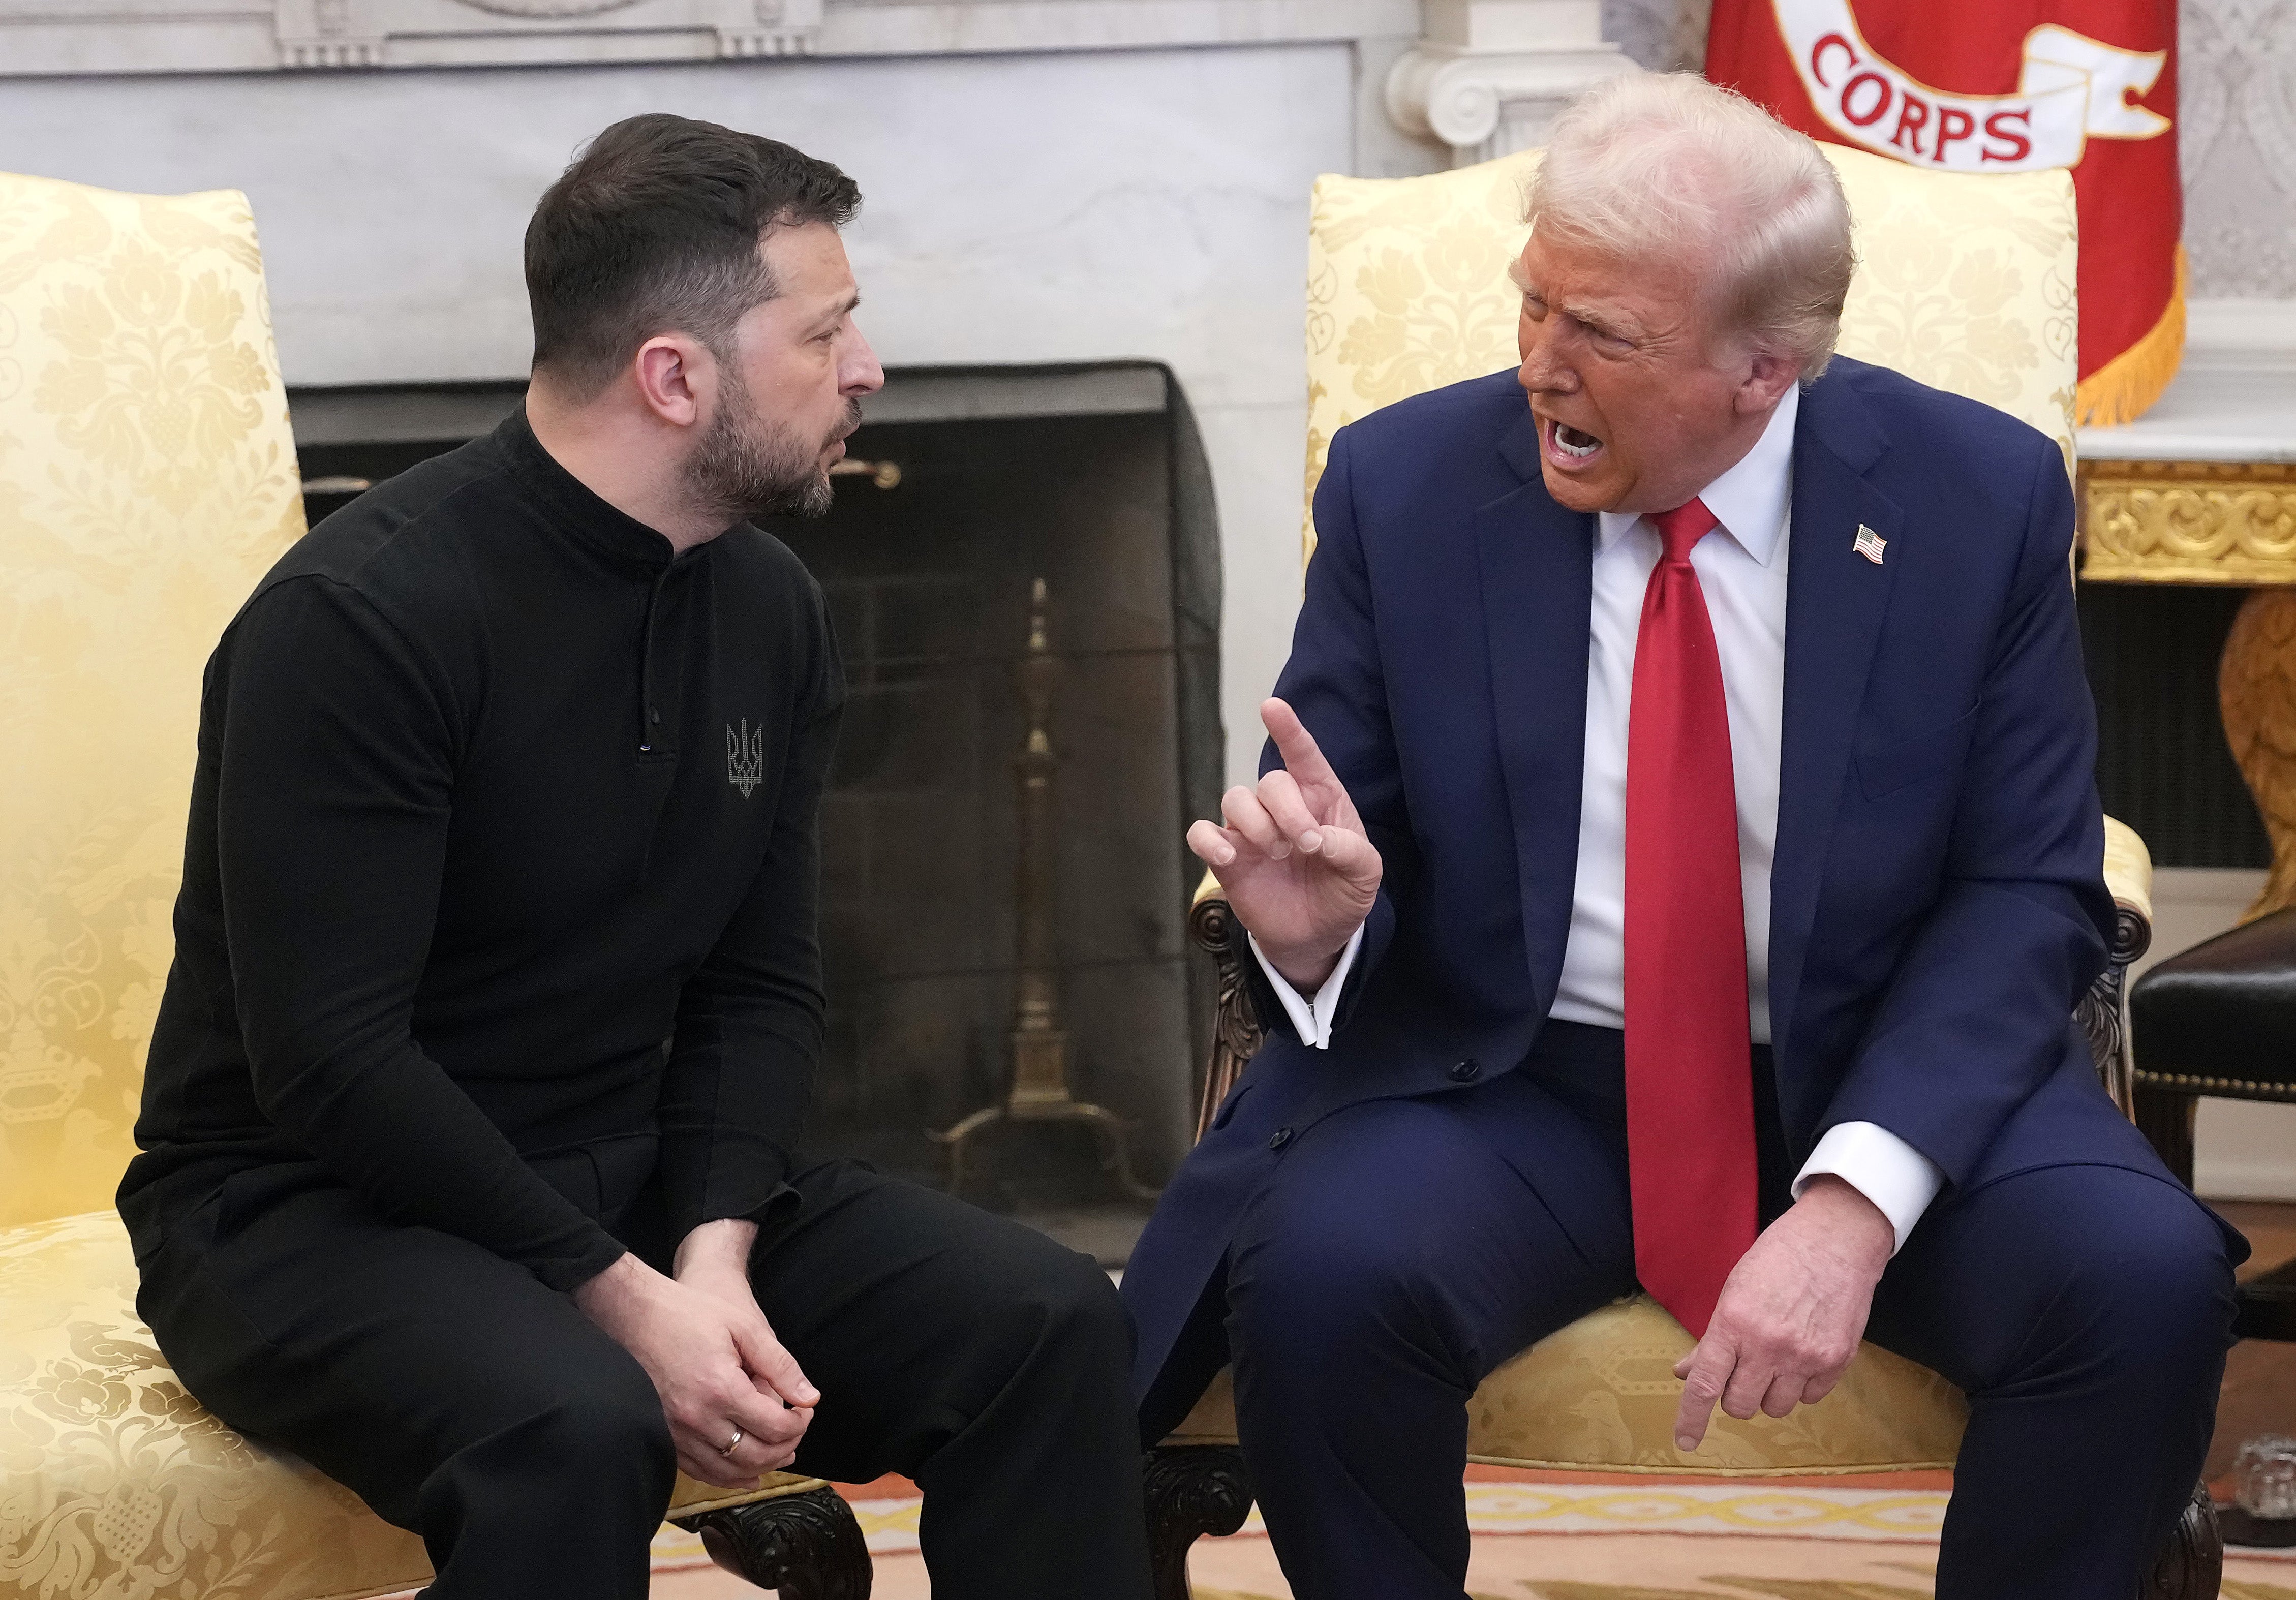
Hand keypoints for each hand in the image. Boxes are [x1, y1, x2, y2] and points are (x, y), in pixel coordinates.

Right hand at [573, 1245, 817, 1486]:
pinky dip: (726, 1475)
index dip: (799, 1423)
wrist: (636, 1315)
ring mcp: (675, 1431)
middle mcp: (697, 1418)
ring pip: (727, 1470)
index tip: (805, 1410)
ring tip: (780, 1455)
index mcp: (721, 1389)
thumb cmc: (691, 1314)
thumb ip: (780, 1366)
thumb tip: (811, 1398)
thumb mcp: (744, 1328)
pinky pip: (698, 1470)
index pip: (775, 1428)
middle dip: (785, 1448)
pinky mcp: (662, 1436)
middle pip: (754, 1455)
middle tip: (797, 1430)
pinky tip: (744, 1471)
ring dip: (759, 1467)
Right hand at [1186, 698, 1382, 990]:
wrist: (1318, 936)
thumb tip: (1317, 839)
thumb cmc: (1343, 892)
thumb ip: (1350, 850)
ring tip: (1276, 854)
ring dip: (1255, 824)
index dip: (1288, 729)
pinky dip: (1209, 840)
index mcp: (1320, 798)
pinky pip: (1201, 833)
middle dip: (1287, 810)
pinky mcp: (1226, 858)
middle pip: (1270, 782)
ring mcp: (1251, 831)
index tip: (1271, 707)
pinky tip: (1229, 857)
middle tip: (1304, 844)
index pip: (1303, 755)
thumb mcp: (1365, 873)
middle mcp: (1282, 807)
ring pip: (1235, 799)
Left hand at [1670, 1176, 1893, 1451]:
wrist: (1836, 1241)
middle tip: (1742, 1367)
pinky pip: (1809, 1399)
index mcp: (1734, 1323)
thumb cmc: (1777, 1259)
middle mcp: (1769, 1345)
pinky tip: (1802, 1355)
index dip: (1691, 1418)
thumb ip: (1711, 1339)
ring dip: (1768, 1392)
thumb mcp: (1733, 1291)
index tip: (1685, 1442)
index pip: (1705, 1384)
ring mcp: (1806, 1357)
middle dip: (1735, 1394)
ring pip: (1774, 1407)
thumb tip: (1685, 1372)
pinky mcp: (1837, 1362)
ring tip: (1775, 1358)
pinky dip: (1800, 1387)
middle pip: (1740, 1405)